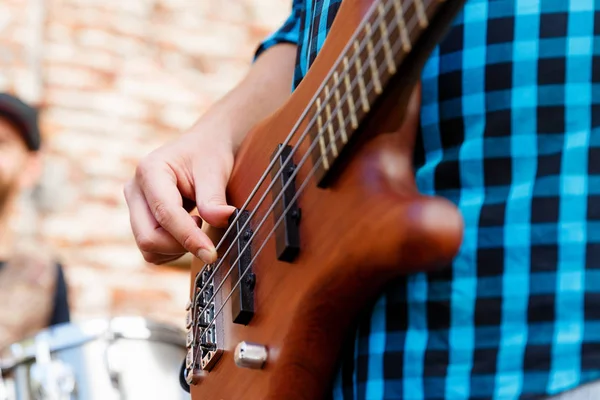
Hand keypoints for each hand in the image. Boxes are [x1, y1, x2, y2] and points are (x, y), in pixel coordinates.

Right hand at [123, 126, 235, 264]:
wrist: (203, 148)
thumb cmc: (208, 155)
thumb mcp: (215, 171)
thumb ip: (215, 198)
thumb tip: (224, 219)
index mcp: (150, 170)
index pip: (165, 214)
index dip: (188, 237)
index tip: (212, 254)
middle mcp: (135, 190)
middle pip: (148, 238)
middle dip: (181, 244)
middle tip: (206, 227)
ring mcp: (134, 207)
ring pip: (149, 248)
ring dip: (178, 248)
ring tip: (198, 222)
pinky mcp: (140, 221)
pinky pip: (152, 251)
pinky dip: (173, 250)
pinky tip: (188, 230)